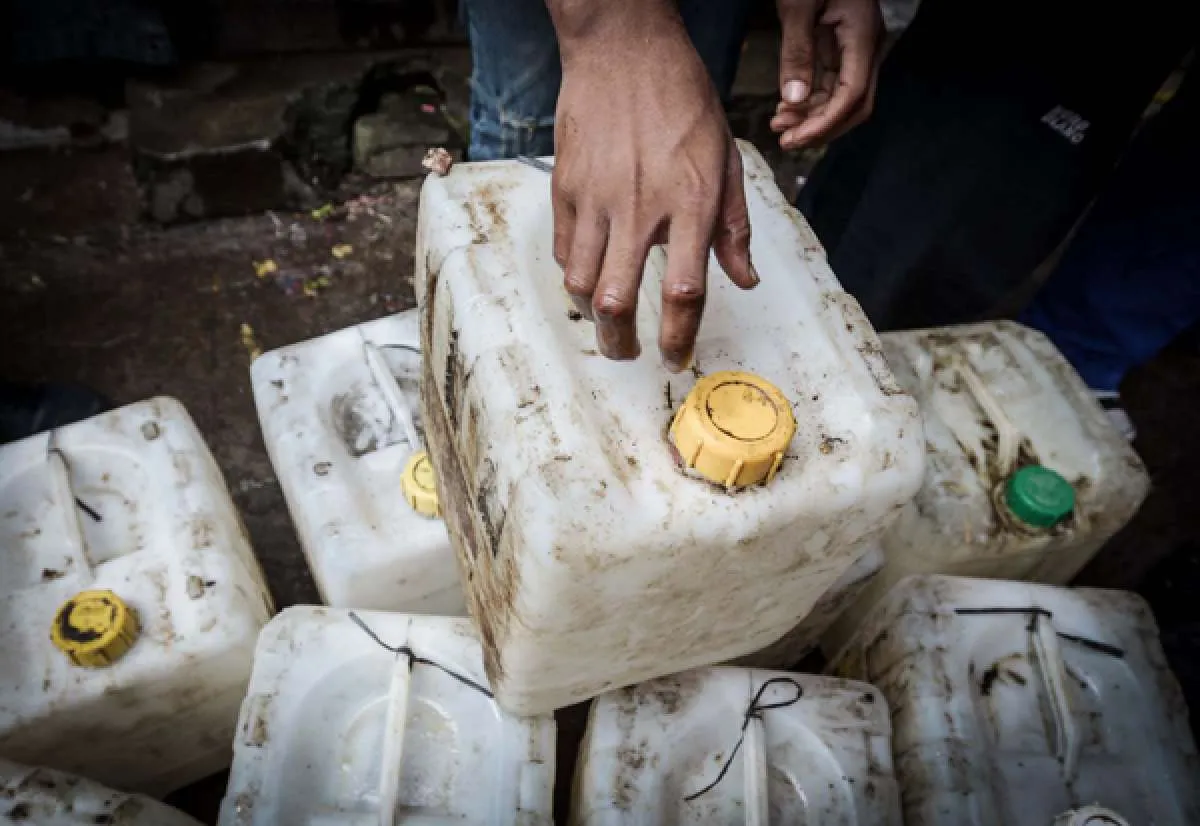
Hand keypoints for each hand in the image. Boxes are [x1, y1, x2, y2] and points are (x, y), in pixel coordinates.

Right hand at [549, 4, 758, 370]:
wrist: (624, 49)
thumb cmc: (682, 99)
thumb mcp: (726, 158)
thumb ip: (734, 226)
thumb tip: (744, 279)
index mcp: (690, 201)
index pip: (683, 291)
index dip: (678, 337)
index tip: (676, 356)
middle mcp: (640, 206)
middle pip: (617, 301)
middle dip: (621, 343)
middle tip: (629, 352)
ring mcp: (596, 198)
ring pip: (580, 283)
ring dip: (593, 314)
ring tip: (606, 320)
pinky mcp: (566, 187)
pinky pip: (564, 250)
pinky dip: (576, 273)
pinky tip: (591, 272)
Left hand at [771, 0, 882, 148]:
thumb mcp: (797, 6)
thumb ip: (797, 52)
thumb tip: (793, 99)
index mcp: (863, 35)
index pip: (852, 95)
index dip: (824, 123)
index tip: (794, 139)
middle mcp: (866, 45)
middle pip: (855, 104)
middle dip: (821, 127)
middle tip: (786, 141)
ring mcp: (856, 46)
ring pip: (842, 97)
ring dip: (812, 116)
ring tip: (778, 124)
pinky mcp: (841, 45)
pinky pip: (831, 82)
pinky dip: (810, 99)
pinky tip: (786, 108)